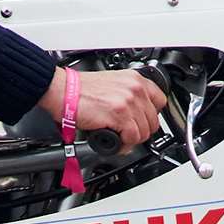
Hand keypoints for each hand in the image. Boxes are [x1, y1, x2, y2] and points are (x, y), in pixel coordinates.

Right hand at [47, 66, 164, 147]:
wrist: (63, 90)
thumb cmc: (79, 89)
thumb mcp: (112, 83)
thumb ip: (127, 95)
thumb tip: (135, 114)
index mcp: (135, 79)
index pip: (160, 101)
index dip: (151, 116)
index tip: (143, 122)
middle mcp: (134, 88)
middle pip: (153, 120)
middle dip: (141, 131)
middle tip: (129, 135)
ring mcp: (128, 101)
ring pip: (144, 131)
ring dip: (132, 140)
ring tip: (120, 140)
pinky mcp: (119, 114)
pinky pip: (132, 137)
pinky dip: (124, 144)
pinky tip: (114, 141)